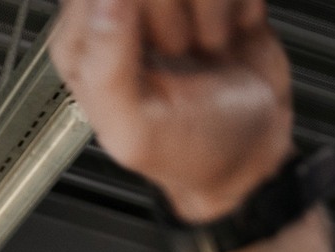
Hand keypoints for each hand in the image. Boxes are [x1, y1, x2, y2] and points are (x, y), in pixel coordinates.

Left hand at [51, 0, 292, 223]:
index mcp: (82, 46)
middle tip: (177, 55)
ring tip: (201, 50)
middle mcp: (118, 15)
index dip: (136, 15)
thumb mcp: (138, 132)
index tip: (152, 49)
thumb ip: (107, 71)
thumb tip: (106, 3)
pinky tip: (227, 36)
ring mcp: (167, 1)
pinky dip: (240, 4)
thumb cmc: (190, 152)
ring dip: (211, 10)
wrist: (251, 153)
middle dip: (174, 17)